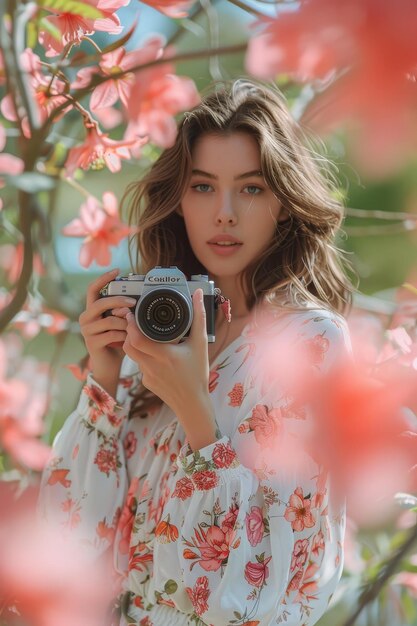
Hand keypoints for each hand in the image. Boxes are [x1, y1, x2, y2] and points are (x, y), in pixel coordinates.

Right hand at [79, 268, 136, 391]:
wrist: (109, 366)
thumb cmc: (117, 341)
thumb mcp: (119, 323)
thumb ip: (122, 311)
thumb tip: (136, 298)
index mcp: (91, 310)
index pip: (93, 289)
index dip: (103, 278)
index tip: (117, 270)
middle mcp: (85, 318)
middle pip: (101, 303)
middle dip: (119, 301)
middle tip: (134, 302)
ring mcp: (87, 331)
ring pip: (109, 320)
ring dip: (125, 323)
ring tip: (132, 329)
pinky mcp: (92, 343)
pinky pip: (112, 334)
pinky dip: (123, 336)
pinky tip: (128, 339)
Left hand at [122, 288, 210, 415]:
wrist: (193, 403)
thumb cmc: (198, 373)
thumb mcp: (200, 343)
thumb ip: (199, 317)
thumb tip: (198, 294)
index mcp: (164, 355)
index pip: (136, 339)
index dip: (130, 325)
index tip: (131, 313)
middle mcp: (152, 366)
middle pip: (128, 345)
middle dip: (128, 332)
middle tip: (133, 320)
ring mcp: (146, 375)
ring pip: (132, 354)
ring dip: (134, 343)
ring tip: (142, 332)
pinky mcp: (146, 382)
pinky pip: (139, 364)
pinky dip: (142, 355)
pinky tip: (153, 351)